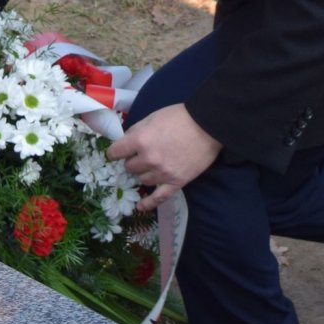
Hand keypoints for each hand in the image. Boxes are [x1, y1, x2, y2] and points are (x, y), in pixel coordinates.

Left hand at [106, 104, 220, 212]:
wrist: (208, 125)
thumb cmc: (179, 117)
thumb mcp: (152, 117)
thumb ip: (136, 131)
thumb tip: (125, 142)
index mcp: (140, 140)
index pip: (116, 152)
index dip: (115, 151)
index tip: (116, 152)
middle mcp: (149, 159)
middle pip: (129, 167)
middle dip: (133, 160)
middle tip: (142, 154)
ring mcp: (162, 173)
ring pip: (142, 179)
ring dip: (144, 173)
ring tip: (152, 165)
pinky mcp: (176, 182)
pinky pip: (159, 198)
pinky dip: (148, 203)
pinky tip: (140, 207)